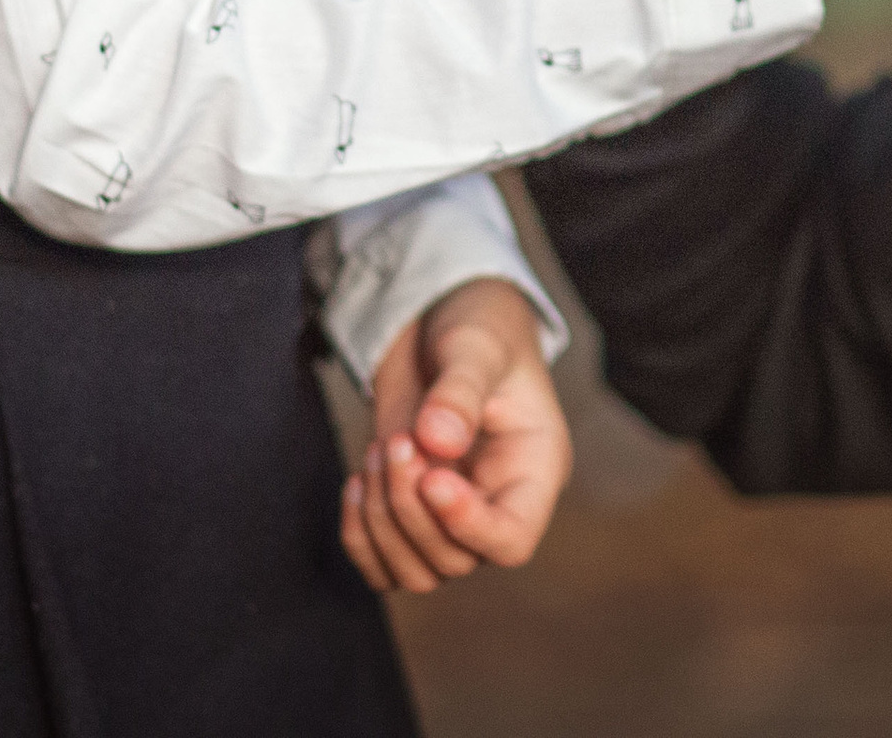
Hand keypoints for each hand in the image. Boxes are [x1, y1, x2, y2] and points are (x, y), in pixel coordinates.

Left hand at [343, 278, 574, 595]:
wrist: (443, 320)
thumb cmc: (478, 328)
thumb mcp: (476, 345)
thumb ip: (460, 389)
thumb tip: (438, 442)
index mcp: (535, 467)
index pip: (513, 538)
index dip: (469, 526)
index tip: (432, 477)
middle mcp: (498, 502)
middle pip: (457, 559)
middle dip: (411, 508)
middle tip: (396, 441)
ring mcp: (453, 515)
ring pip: (418, 572)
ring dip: (382, 523)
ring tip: (379, 450)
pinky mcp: (412, 516)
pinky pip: (384, 568)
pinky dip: (360, 537)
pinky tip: (356, 480)